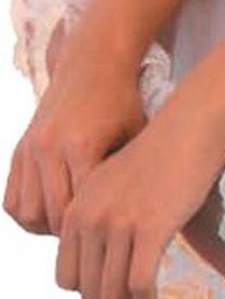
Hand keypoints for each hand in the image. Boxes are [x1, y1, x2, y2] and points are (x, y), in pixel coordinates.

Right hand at [5, 19, 148, 237]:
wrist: (93, 62)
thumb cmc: (123, 101)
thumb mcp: (135, 136)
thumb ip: (129, 176)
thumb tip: (138, 219)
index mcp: (82, 147)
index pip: (81, 209)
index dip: (97, 228)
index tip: (113, 234)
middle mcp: (49, 148)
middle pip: (52, 216)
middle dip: (72, 233)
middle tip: (94, 235)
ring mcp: (30, 148)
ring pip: (27, 212)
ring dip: (46, 227)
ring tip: (72, 225)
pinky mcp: (20, 148)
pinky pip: (12, 198)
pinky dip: (28, 213)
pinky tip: (52, 212)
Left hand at [53, 107, 224, 298]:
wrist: (194, 124)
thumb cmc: (163, 152)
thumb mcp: (115, 183)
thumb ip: (102, 217)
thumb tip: (110, 265)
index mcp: (77, 209)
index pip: (67, 277)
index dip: (93, 291)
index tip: (121, 291)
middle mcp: (90, 218)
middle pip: (90, 291)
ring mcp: (119, 224)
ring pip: (114, 294)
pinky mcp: (150, 228)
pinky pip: (141, 285)